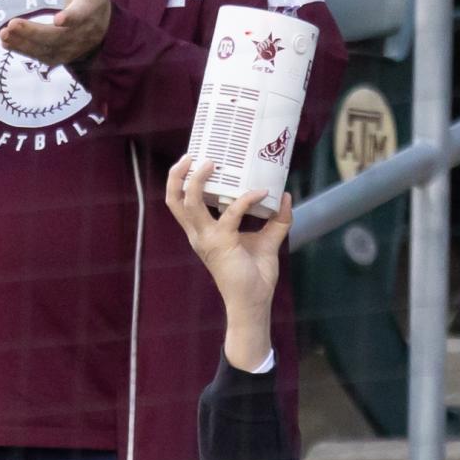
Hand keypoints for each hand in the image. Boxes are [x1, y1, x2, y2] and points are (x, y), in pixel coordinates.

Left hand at [0, 0, 113, 68]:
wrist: (102, 28)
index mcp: (91, 9)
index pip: (82, 15)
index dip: (72, 18)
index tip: (59, 19)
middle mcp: (81, 32)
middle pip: (58, 36)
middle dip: (35, 32)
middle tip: (12, 24)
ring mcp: (70, 47)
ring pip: (47, 48)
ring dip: (25, 42)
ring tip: (4, 33)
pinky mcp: (59, 55)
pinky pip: (40, 56)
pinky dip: (23, 50)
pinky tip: (6, 41)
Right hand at [166, 156, 290, 369]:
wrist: (253, 303)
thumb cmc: (255, 276)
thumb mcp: (267, 241)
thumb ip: (277, 219)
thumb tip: (285, 196)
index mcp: (202, 233)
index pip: (181, 203)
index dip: (183, 180)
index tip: (199, 159)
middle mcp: (199, 235)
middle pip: (174, 200)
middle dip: (178, 175)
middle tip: (194, 155)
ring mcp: (207, 239)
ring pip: (189, 202)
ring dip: (197, 180)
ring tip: (212, 162)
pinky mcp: (222, 243)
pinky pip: (231, 213)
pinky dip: (246, 199)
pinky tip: (262, 192)